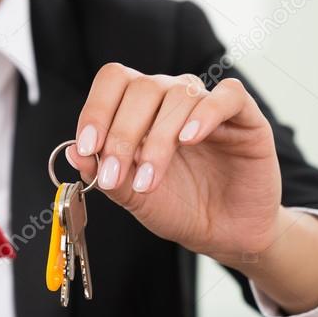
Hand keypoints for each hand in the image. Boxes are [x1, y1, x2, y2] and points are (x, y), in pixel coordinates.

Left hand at [68, 64, 317, 312]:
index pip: (114, 83)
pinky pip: (227, 96)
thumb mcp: (132, 196)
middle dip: (122, 135)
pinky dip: (206, 113)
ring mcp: (207, 105)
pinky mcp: (244, 118)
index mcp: (140, 110)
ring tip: (150, 180)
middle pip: (142, 88)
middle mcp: (171, 99)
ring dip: (158, 140)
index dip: (97, 109)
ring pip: (178, 95)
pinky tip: (189, 139)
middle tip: (116, 176)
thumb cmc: (177, 208)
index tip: (89, 148)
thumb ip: (103, 173)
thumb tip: (73, 152)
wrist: (222, 233)